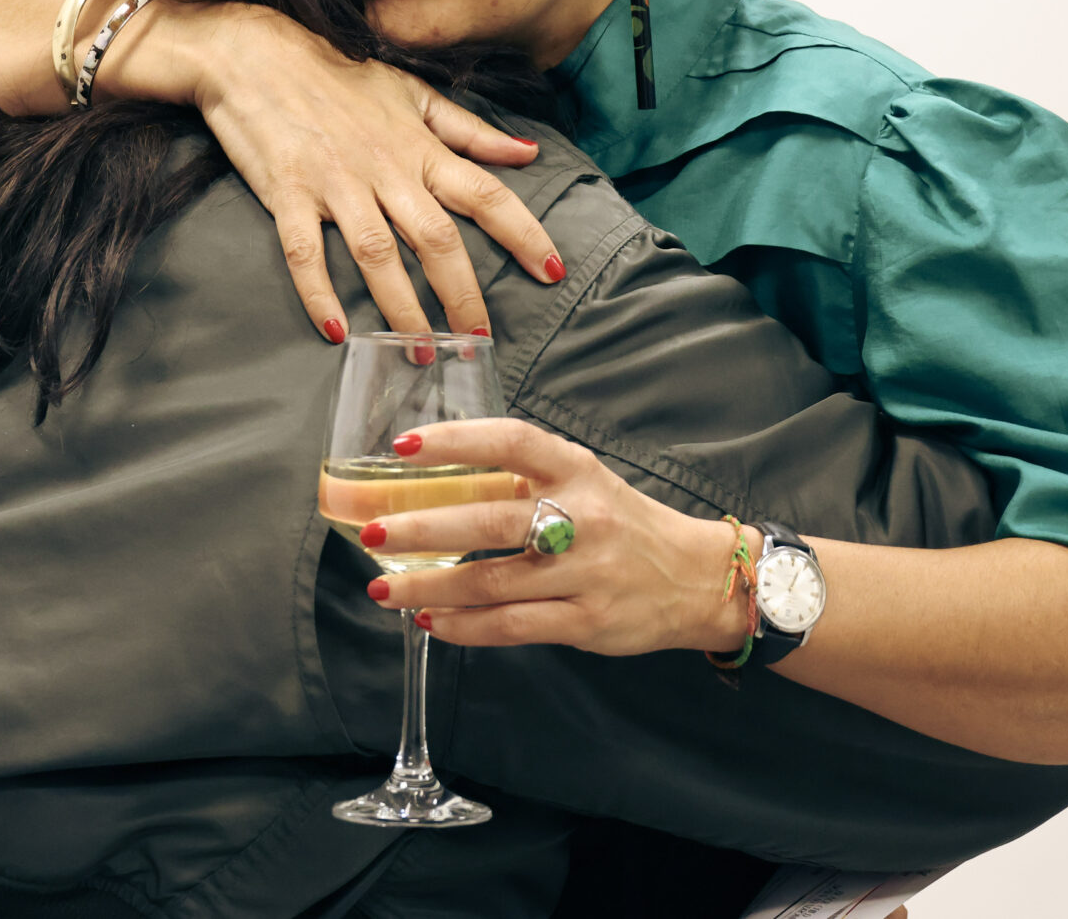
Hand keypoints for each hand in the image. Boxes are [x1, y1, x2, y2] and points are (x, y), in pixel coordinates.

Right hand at [133, 2, 563, 336]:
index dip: (524, 233)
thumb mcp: (410, 92)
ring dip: (401, 308)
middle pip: (435, 238)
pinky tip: (335, 332)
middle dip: (462, 293)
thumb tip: (528, 152)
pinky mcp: (287, 192)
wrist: (253, 50)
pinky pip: (305, 251)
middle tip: (477, 342)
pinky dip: (319, 292)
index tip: (552, 272)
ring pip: (377, 254)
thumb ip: (469, 130)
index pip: (485, 193)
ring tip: (418, 353)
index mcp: (418, 146)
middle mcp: (384, 168)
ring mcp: (334, 182)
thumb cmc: (336, 70)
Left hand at [359, 418, 754, 656]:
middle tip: (371, 533)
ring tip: (383, 589)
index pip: (511, 441)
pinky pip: (512, 626)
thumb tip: (435, 479)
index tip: (403, 446)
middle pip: (489, 521)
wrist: (696, 578)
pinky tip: (431, 620)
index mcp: (575, 469)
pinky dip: (464, 626)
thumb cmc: (622, 523)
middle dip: (422, 529)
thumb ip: (521, 479)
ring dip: (429, 586)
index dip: (456, 441)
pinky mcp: (586, 622)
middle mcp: (582, 517)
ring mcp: (586, 573)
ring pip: (492, 582)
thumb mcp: (582, 482)